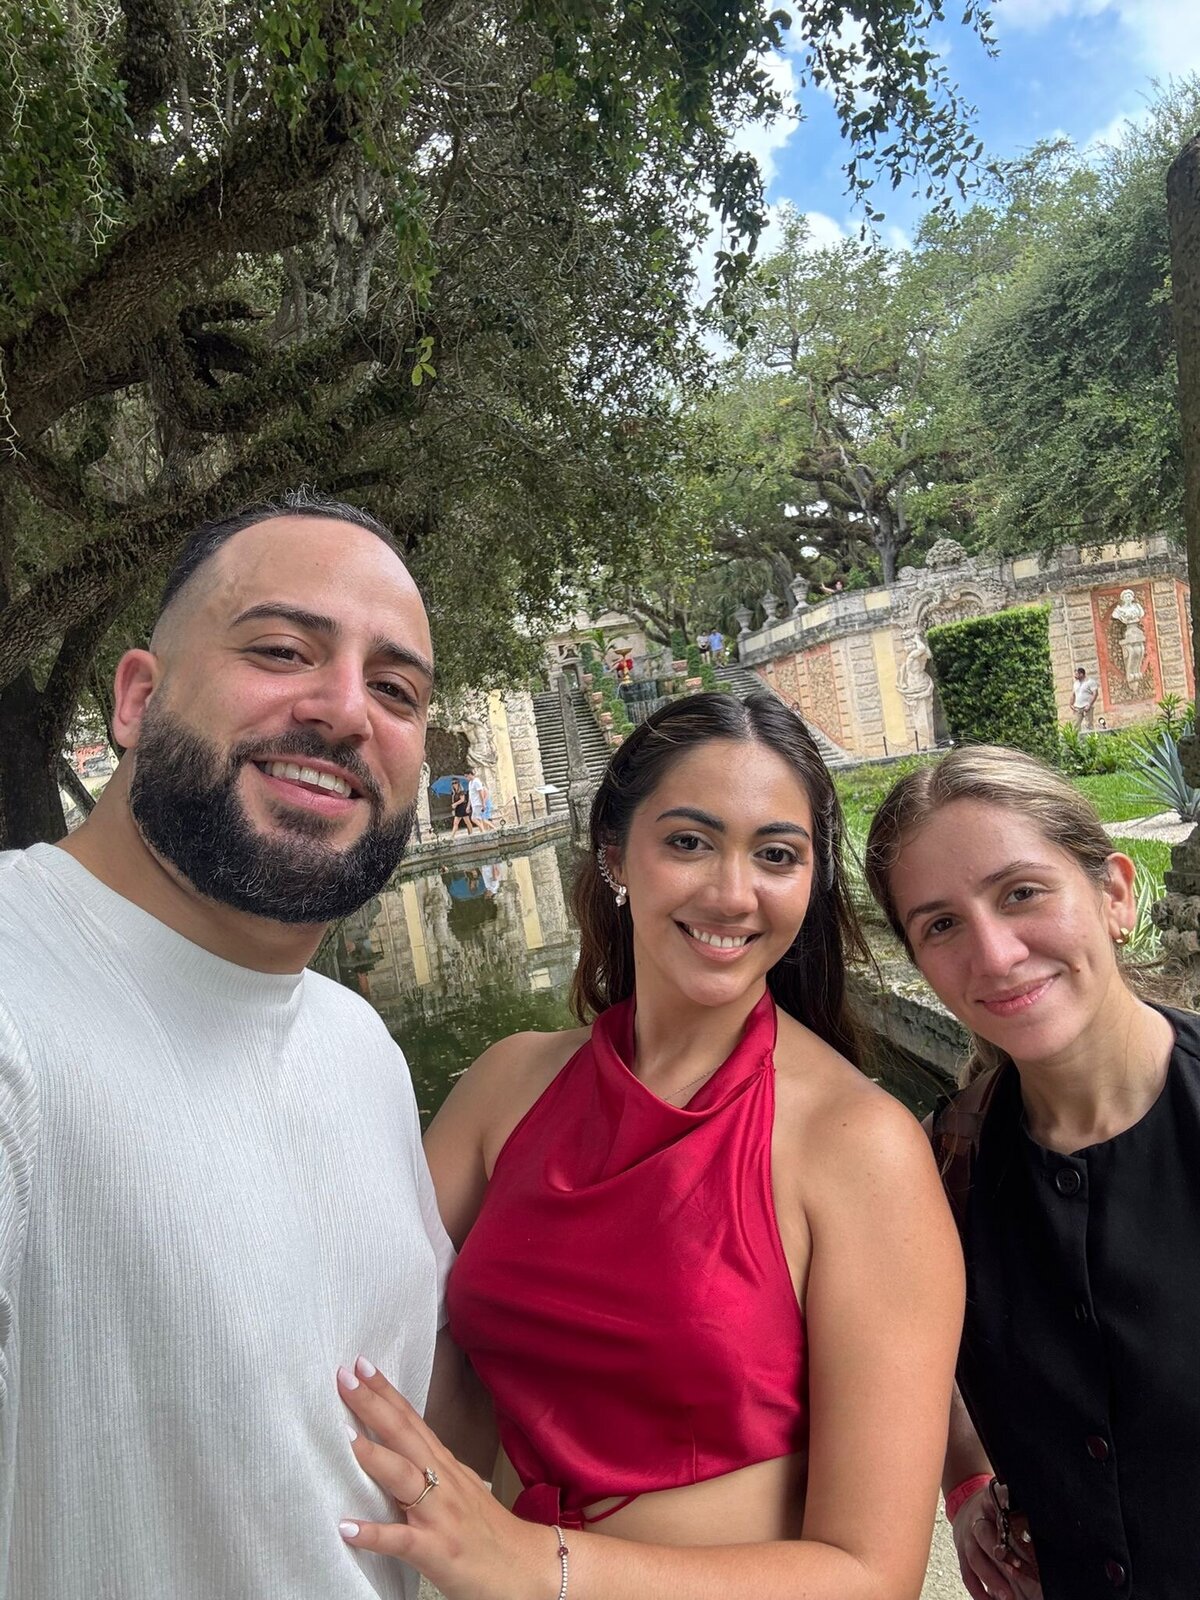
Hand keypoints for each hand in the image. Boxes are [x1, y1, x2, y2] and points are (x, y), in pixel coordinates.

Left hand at [336, 1359, 552, 1599]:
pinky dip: (374, 1534)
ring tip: (344, 1436)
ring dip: (374, 1456)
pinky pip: (401, 1541)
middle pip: (404, 1436)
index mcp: (445, 1465)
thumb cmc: (489, 1531)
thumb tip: (398, 1451)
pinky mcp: (436, 1551)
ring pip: (404, 1479)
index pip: (411, 1419)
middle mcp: (443, 1481)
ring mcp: (439, 1515)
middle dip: (374, 1406)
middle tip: (345, 1376)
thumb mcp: (461, 1488)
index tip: (360, 1364)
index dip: (386, 1392)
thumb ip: (431, 1469)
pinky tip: (347, 1528)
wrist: (526, 1567)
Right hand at [951, 1488, 1041, 1599]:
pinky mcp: (961, 1555)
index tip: (1023, 1530)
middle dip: (999, 1555)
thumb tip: (1045, 1524)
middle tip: (1016, 1571)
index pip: (997, 1504)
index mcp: (989, 1502)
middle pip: (984, 1534)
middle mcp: (975, 1519)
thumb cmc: (993, 1509)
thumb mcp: (1004, 1501)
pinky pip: (967, 1575)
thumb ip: (1019, 1510)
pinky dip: (977, 1590)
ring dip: (990, 1578)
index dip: (1007, 1517)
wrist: (965, 1507)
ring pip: (975, 1558)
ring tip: (1006, 1595)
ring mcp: (966, 1538)